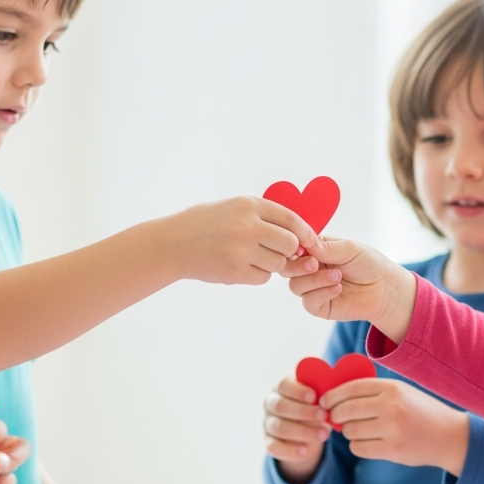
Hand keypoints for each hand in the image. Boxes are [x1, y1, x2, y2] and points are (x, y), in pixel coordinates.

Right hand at [165, 197, 316, 284]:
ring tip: (252, 258)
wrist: (173, 244)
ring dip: (272, 264)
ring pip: (278, 263)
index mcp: (248, 205)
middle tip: (275, 252)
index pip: (291, 219)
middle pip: (290, 244)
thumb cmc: (206, 224)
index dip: (305, 232)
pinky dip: (257, 275)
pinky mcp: (235, 271)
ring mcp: (241, 249)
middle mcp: (247, 225)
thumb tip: (299, 233)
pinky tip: (241, 267)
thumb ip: (262, 216)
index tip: (310, 241)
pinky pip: (263, 278)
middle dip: (288, 251)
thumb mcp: (233, 208)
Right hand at [263, 377, 330, 483]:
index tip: (314, 396)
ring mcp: (267, 423)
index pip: (283, 385)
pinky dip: (291, 450)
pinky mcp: (268, 442)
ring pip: (278, 427)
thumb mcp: (317, 396)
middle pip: (280, 406)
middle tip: (324, 416)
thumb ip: (321, 391)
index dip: (297, 391)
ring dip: (302, 431)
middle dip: (302, 411)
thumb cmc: (313, 405)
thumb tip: (335, 390)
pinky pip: (274, 448)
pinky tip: (307, 450)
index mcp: (280, 387)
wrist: (304, 428)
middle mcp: (270, 403)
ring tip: (324, 434)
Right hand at [284, 238, 416, 341]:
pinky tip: (338, 288)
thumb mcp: (349, 249)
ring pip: (295, 286)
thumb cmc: (368, 264)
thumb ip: (327, 247)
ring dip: (315, 280)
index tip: (304, 247)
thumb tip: (305, 244)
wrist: (384, 288)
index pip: (293, 248)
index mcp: (314, 250)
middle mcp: (310, 269)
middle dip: (297, 266)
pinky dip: (322, 294)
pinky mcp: (319, 306)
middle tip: (315, 264)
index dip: (294, 248)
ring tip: (337, 276)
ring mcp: (313, 288)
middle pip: (286, 269)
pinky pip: (308, 302)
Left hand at [321, 379, 469, 475]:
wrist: (449, 436)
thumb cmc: (419, 411)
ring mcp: (392, 428)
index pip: (351, 387)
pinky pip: (358, 447)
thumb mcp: (401, 392)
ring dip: (348, 431)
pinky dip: (358, 445)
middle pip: (345, 409)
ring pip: (350, 430)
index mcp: (392, 387)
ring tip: (359, 430)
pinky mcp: (393, 450)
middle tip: (335, 418)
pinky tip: (367, 442)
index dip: (332, 395)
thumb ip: (372, 391)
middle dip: (335, 415)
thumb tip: (334, 397)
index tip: (324, 401)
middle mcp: (391, 406)